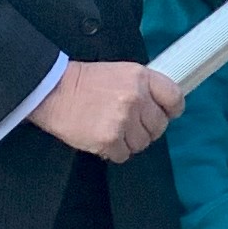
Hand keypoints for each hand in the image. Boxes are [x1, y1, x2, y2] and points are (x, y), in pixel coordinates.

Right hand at [31, 61, 182, 161]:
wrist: (53, 91)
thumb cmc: (85, 83)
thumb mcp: (121, 73)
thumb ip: (144, 88)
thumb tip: (161, 109)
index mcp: (141, 78)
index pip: (174, 98)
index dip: (170, 110)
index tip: (165, 114)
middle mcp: (136, 98)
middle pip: (159, 126)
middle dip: (146, 129)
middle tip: (128, 125)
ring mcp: (123, 120)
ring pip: (142, 143)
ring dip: (129, 142)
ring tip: (112, 129)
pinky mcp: (109, 139)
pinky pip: (124, 155)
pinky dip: (114, 151)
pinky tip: (102, 138)